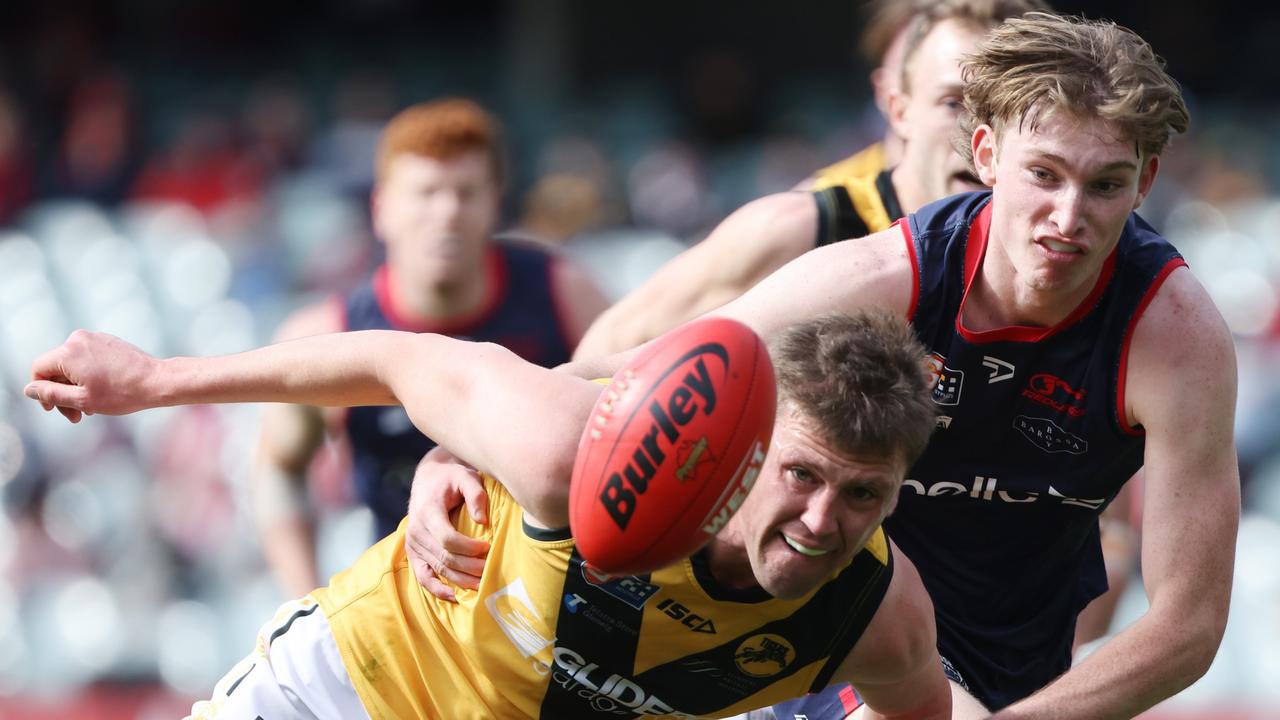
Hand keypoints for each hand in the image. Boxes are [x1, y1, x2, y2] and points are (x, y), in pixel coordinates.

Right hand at [24, 330, 162, 422]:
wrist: (158, 381)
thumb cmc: (123, 393)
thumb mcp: (82, 400)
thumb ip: (52, 394)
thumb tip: (30, 389)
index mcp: (69, 352)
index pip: (39, 369)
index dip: (42, 391)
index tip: (53, 409)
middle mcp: (78, 339)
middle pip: (56, 368)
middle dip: (62, 394)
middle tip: (76, 417)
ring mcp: (95, 338)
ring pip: (72, 365)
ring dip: (76, 387)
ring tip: (91, 408)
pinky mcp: (108, 341)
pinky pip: (87, 358)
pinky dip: (88, 376)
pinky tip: (101, 393)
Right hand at [405, 446, 491, 601]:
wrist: (429, 479)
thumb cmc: (451, 478)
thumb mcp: (465, 476)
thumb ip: (475, 494)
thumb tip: (482, 520)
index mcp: (428, 511)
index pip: (447, 538)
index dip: (469, 547)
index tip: (488, 547)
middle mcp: (416, 530)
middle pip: (445, 557)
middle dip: (470, 567)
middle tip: (491, 570)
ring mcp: (413, 544)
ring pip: (438, 569)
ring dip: (460, 580)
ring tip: (482, 585)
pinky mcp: (413, 553)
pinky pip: (422, 576)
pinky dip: (437, 588)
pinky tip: (454, 596)